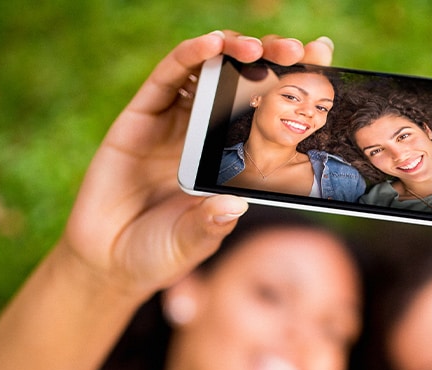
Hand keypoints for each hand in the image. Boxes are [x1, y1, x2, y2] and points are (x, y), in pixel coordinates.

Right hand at [60, 31, 334, 296]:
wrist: (108, 262)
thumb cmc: (159, 252)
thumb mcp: (194, 242)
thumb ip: (211, 224)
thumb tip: (234, 205)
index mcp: (230, 157)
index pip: (269, 111)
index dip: (293, 85)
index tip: (323, 63)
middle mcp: (206, 132)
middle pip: (244, 81)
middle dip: (272, 59)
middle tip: (298, 53)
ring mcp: (173, 121)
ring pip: (209, 69)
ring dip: (234, 49)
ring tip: (259, 49)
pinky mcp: (141, 116)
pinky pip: (167, 77)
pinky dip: (189, 55)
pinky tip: (209, 45)